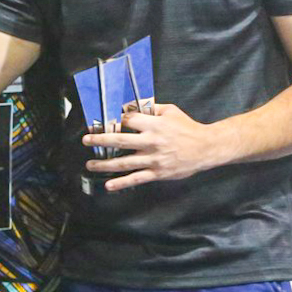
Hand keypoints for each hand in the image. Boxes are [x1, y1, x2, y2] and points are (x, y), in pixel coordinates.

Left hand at [83, 103, 221, 190]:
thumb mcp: (171, 111)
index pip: (128, 120)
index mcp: (154, 124)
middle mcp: (151, 142)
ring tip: (90, 164)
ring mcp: (154, 159)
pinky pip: (137, 178)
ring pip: (124, 162)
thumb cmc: (187, 128)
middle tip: (85, 140)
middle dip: (100, 140)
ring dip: (104, 164)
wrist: (206, 148)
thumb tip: (133, 105)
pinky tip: (109, 186)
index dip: (115, 120)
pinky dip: (122, 183)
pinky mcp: (158, 173)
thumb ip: (152, 108)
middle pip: (120, 140)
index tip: (103, 121)